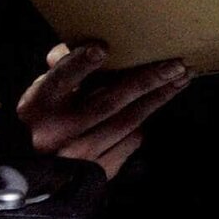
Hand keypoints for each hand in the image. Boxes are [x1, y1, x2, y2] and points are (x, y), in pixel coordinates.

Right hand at [16, 42, 191, 177]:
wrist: (37, 171)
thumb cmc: (46, 119)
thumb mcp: (45, 91)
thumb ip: (65, 67)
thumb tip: (91, 46)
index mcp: (41, 105)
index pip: (61, 81)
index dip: (80, 64)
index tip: (102, 48)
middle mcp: (60, 131)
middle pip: (109, 102)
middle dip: (146, 81)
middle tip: (175, 65)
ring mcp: (80, 154)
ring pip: (127, 122)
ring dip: (158, 99)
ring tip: (181, 79)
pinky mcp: (96, 171)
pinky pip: (129, 142)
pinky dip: (143, 122)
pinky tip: (158, 104)